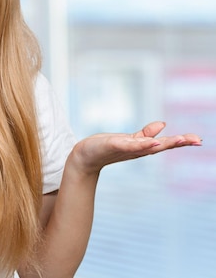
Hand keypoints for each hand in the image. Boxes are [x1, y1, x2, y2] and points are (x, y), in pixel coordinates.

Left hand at [70, 121, 201, 175]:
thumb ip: (145, 134)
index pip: (165, 144)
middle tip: (196, 140)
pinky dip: (141, 144)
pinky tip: (153, 142)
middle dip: (178, 143)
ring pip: (148, 146)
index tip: (198, 140)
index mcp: (142, 147)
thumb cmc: (106, 148)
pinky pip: (129, 145)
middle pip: (161, 146)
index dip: (181, 142)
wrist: (84, 157)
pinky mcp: (113, 146)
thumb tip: (163, 125)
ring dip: (163, 143)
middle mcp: (137, 150)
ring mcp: (126, 148)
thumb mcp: (128, 139)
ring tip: (180, 139)